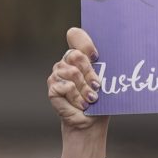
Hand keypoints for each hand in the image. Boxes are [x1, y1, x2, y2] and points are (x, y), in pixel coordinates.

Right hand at [48, 27, 109, 157]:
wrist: (91, 122)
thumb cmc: (100, 101)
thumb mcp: (105, 79)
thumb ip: (102, 65)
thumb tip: (102, 54)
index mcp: (79, 56)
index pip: (75, 35)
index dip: (85, 43)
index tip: (96, 56)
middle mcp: (66, 62)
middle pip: (75, 55)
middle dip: (89, 72)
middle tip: (96, 86)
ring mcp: (57, 75)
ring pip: (72, 73)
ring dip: (85, 89)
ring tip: (91, 99)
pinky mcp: (52, 88)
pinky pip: (66, 87)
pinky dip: (77, 98)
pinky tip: (81, 104)